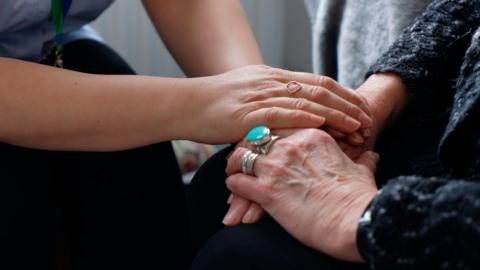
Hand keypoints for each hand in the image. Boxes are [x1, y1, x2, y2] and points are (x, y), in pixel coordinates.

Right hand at [181, 65, 371, 143]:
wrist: (187, 104)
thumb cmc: (216, 103)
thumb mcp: (249, 93)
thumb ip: (271, 98)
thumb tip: (292, 108)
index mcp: (274, 76)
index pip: (318, 82)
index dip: (344, 94)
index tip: (361, 107)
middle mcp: (272, 82)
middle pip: (321, 89)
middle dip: (348, 104)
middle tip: (368, 119)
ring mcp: (262, 96)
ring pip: (308, 101)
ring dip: (336, 114)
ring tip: (357, 127)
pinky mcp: (250, 114)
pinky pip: (284, 114)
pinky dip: (308, 119)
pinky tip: (326, 126)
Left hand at [222, 73, 406, 225]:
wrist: (355, 222)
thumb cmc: (359, 198)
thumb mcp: (361, 172)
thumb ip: (362, 160)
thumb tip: (372, 155)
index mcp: (312, 136)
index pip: (278, 124)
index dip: (267, 133)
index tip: (263, 142)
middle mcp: (290, 147)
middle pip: (255, 137)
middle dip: (246, 145)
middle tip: (242, 154)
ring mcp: (276, 168)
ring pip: (241, 156)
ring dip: (234, 164)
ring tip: (232, 170)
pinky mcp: (267, 192)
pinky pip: (237, 182)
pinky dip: (233, 186)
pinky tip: (234, 189)